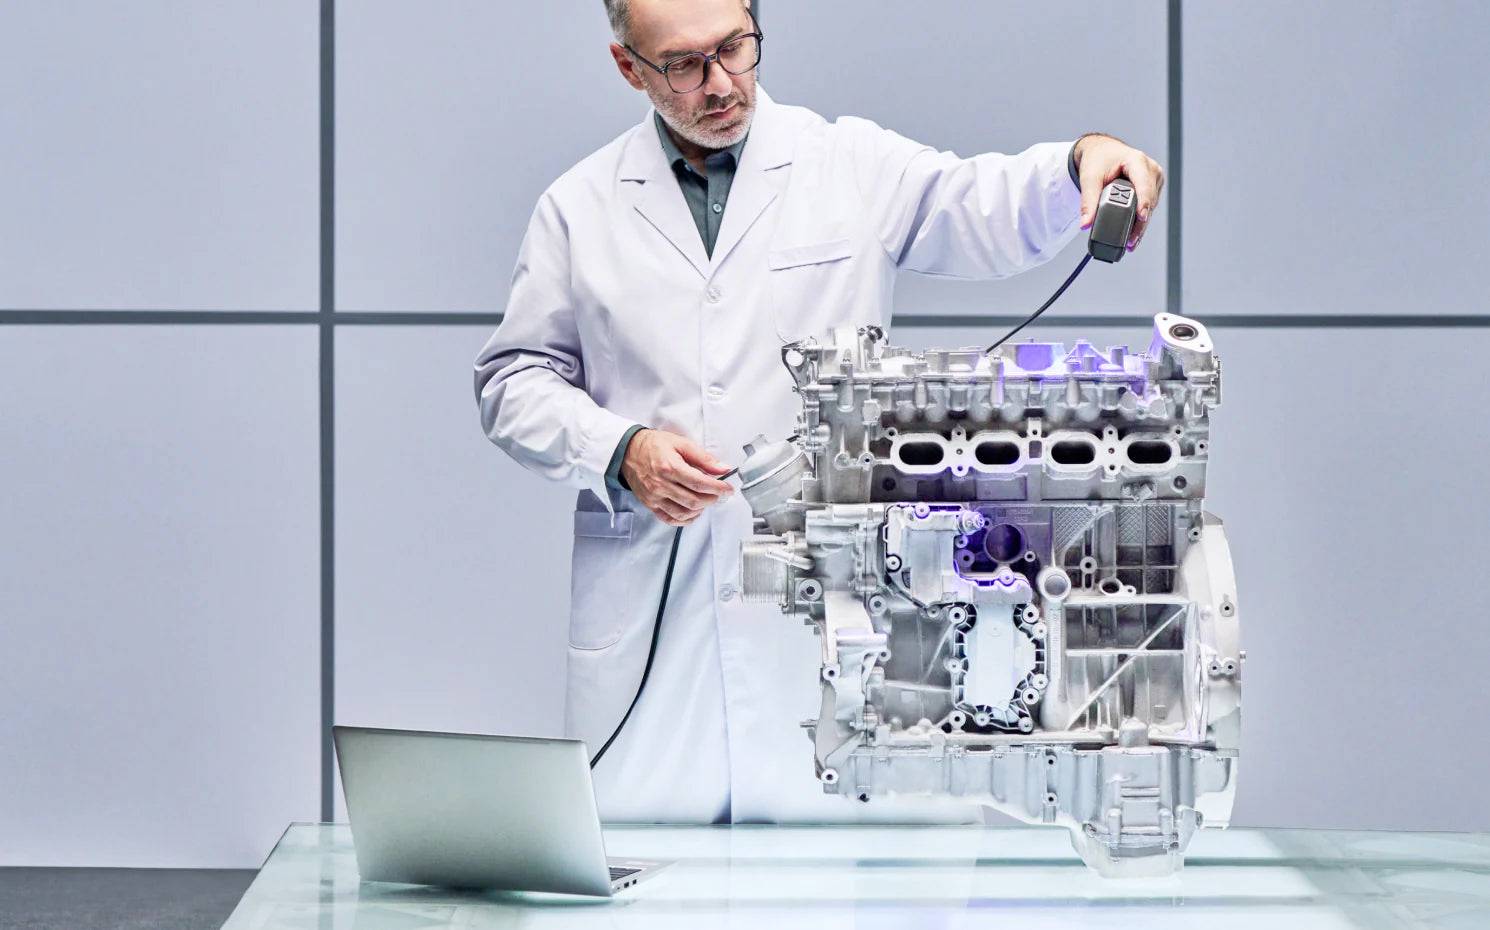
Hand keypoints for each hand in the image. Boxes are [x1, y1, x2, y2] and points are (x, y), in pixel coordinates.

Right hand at [620, 428, 734, 525]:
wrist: (628, 451)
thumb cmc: (654, 445)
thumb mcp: (681, 443)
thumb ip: (703, 458)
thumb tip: (723, 468)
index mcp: (670, 468)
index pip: (700, 484)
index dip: (718, 488)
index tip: (728, 489)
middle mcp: (661, 485)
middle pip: (694, 501)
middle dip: (712, 499)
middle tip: (718, 493)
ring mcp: (655, 497)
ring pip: (684, 513)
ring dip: (700, 510)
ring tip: (706, 500)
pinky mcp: (650, 504)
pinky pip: (670, 519)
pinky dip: (685, 519)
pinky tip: (692, 511)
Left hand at [1073, 133, 1164, 251]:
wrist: (1102, 152)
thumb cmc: (1098, 160)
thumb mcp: (1089, 178)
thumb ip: (1087, 201)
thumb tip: (1085, 224)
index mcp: (1136, 161)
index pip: (1143, 184)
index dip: (1143, 202)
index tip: (1141, 217)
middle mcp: (1150, 169)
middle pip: (1149, 200)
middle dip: (1140, 222)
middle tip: (1129, 241)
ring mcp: (1154, 179)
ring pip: (1151, 206)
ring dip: (1141, 224)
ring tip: (1130, 242)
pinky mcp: (1153, 187)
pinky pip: (1149, 206)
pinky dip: (1141, 220)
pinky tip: (1134, 234)